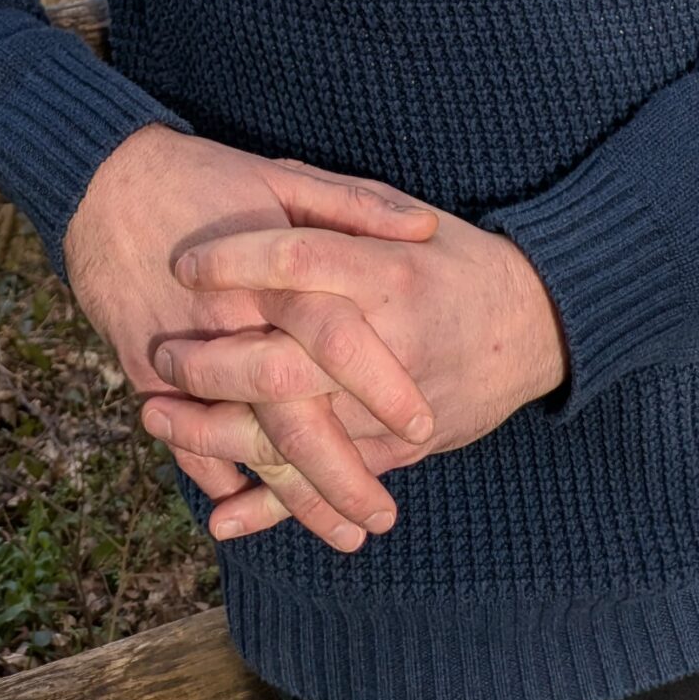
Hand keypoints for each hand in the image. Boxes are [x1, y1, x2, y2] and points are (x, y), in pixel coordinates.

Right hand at [63, 125, 441, 552]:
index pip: (339, 337)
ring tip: (344, 533)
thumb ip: (356, 206)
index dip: (383, 386)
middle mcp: (230, 319)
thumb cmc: (205, 177)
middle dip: (343, 474)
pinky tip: (261, 513)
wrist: (106, 178)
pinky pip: (186, 442)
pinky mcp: (144, 368)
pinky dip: (224, 482)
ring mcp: (183, 351)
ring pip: (245, 443)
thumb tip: (428, 232)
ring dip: (295, 499)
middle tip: (384, 515)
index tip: (423, 427)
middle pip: (293, 413)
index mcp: (274, 271)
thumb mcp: (284, 177)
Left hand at [136, 207, 569, 541]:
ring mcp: (393, 407)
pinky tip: (221, 515)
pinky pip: (328, 483)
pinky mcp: (398, 451)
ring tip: (157, 417)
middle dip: (211, 362)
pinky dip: (272, 505)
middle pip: (284, 359)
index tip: (185, 262)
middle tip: (162, 351)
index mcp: (387, 270)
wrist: (541, 324)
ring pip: (294, 432)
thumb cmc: (461, 260)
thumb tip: (271, 185)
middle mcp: (389, 341)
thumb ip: (340, 201)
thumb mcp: (409, 213)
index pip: (298, 259)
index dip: (236, 260)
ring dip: (218, 433)